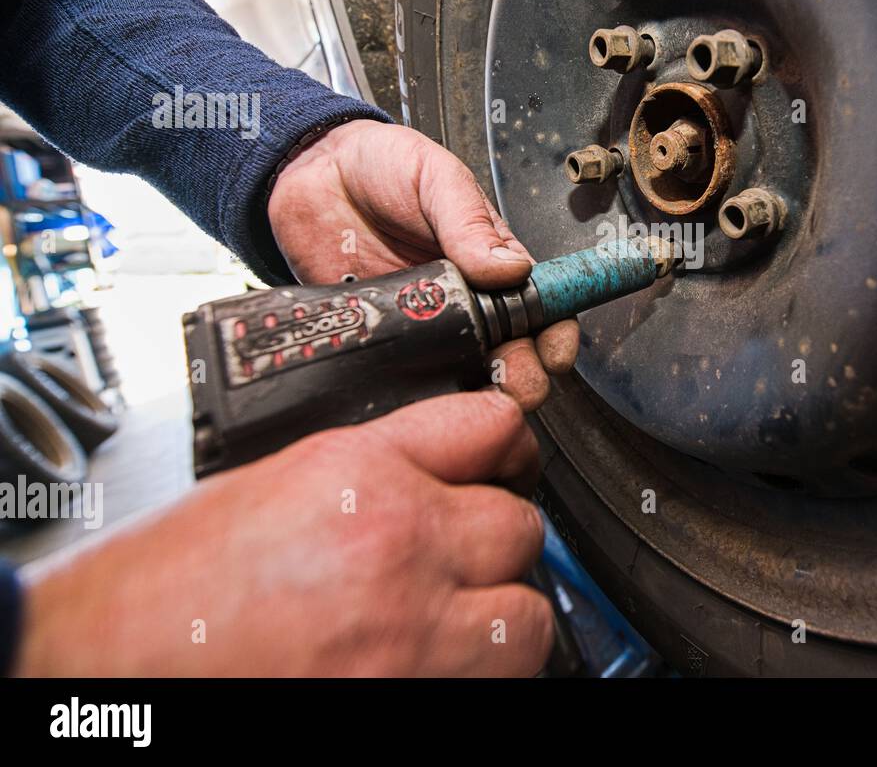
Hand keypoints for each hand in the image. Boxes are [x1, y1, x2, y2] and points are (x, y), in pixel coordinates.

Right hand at [15, 390, 553, 675]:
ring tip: (460, 620)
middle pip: (521, 524)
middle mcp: (397, 540)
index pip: (491, 426)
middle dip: (501, 539)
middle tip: (469, 556)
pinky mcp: (413, 694)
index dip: (508, 446)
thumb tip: (438, 475)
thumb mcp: (275, 483)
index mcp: (359, 471)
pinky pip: (497, 678)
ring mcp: (411, 626)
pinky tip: (440, 662)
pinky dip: (481, 671)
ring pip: (526, 611)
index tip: (508, 463)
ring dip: (502, 613)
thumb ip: (371, 471)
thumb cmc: (165, 586)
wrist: (107, 661)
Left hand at [268, 120, 578, 409]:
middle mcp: (466, 301)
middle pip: (510, 352)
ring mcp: (425, 324)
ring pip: (463, 374)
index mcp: (492, 261)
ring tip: (477, 399)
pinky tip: (424, 399)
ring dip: (476, 394)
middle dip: (522, 375)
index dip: (555, 334)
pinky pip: (407, 376)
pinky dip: (420, 395)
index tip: (554, 352)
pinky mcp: (384, 338)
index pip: (540, 307)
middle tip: (517, 383)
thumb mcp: (437, 180)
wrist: (313, 174)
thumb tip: (513, 269)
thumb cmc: (384, 167)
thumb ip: (470, 223)